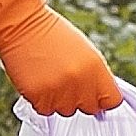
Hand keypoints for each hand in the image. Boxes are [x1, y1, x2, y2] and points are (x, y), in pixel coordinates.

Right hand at [0, 0, 120, 114]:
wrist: (23, 25)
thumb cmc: (54, 35)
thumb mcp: (84, 51)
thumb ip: (95, 75)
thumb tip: (101, 99)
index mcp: (96, 67)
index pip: (112, 101)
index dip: (103, 99)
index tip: (96, 97)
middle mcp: (81, 81)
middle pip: (89, 108)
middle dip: (80, 99)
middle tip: (67, 81)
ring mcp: (59, 91)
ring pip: (66, 111)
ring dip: (60, 100)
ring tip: (50, 77)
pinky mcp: (39, 96)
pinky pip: (45, 110)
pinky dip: (42, 100)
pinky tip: (39, 81)